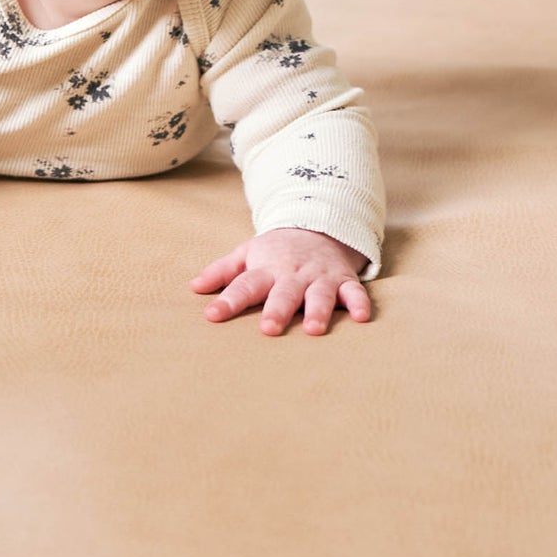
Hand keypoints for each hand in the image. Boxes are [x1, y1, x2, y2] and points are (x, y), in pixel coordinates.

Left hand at [190, 228, 370, 335]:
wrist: (318, 227)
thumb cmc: (276, 251)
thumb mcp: (247, 253)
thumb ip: (223, 271)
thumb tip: (194, 287)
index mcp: (266, 270)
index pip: (243, 285)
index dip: (228, 301)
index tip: (212, 316)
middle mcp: (293, 275)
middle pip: (284, 293)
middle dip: (277, 310)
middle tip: (269, 329)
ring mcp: (320, 277)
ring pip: (320, 295)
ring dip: (318, 310)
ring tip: (314, 330)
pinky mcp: (343, 280)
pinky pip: (355, 292)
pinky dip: (360, 303)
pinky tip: (362, 318)